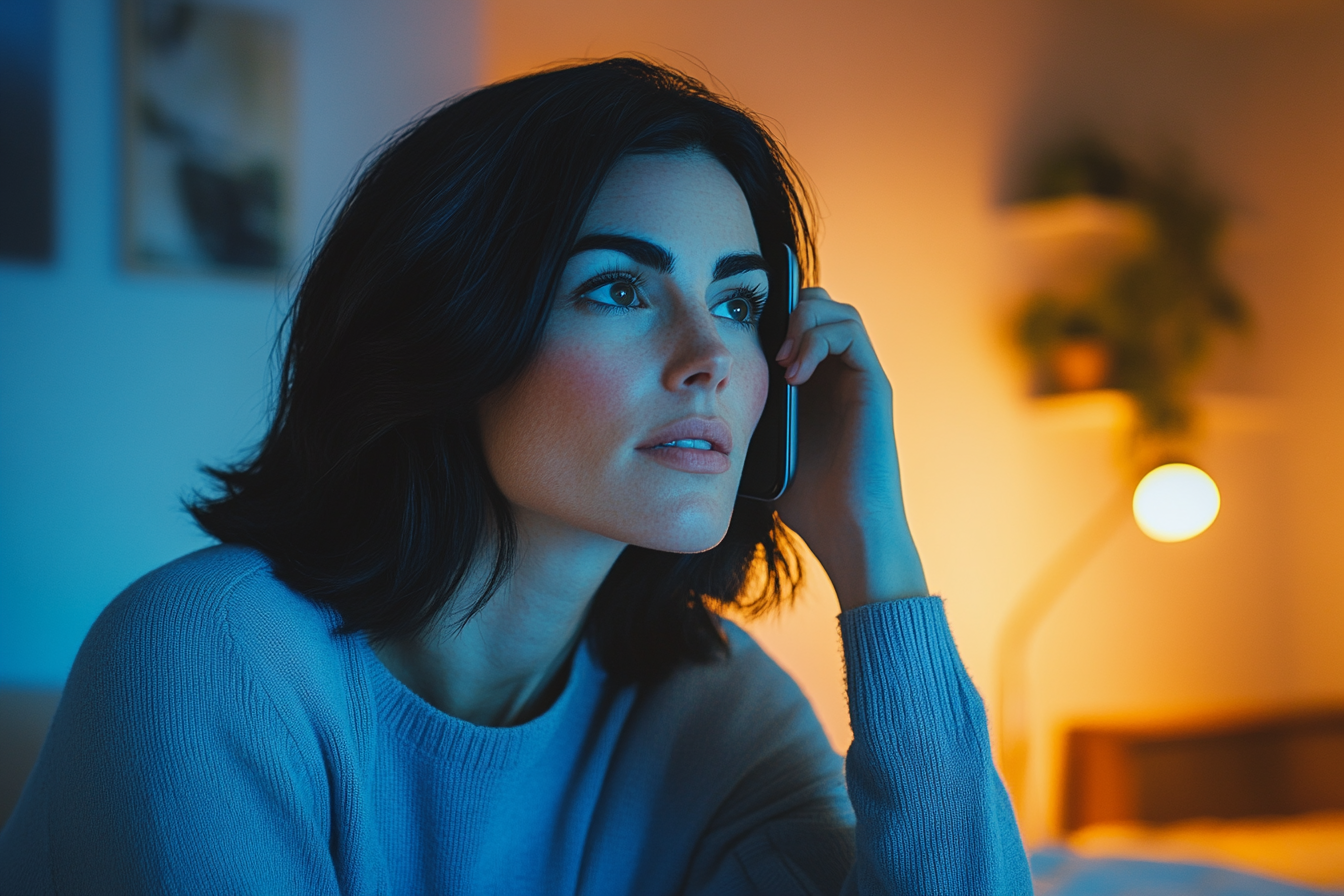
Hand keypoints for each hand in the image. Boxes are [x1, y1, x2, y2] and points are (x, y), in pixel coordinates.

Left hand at [771, 288, 927, 610]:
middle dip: (785, 311)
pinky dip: (818, 340)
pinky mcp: (874, 384)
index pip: (794, 321)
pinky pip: (850, 331)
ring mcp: (858, 376)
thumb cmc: (806, 501)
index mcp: (813, 383)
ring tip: (780, 362)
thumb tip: (704, 395)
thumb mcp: (762, 447)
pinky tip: (795, 376)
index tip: (742, 338)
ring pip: (835, 310)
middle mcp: (839, 373)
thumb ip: (749, 414)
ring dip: (801, 324)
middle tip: (765, 350)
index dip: (770, 317)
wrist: (846, 531)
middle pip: (817, 304)